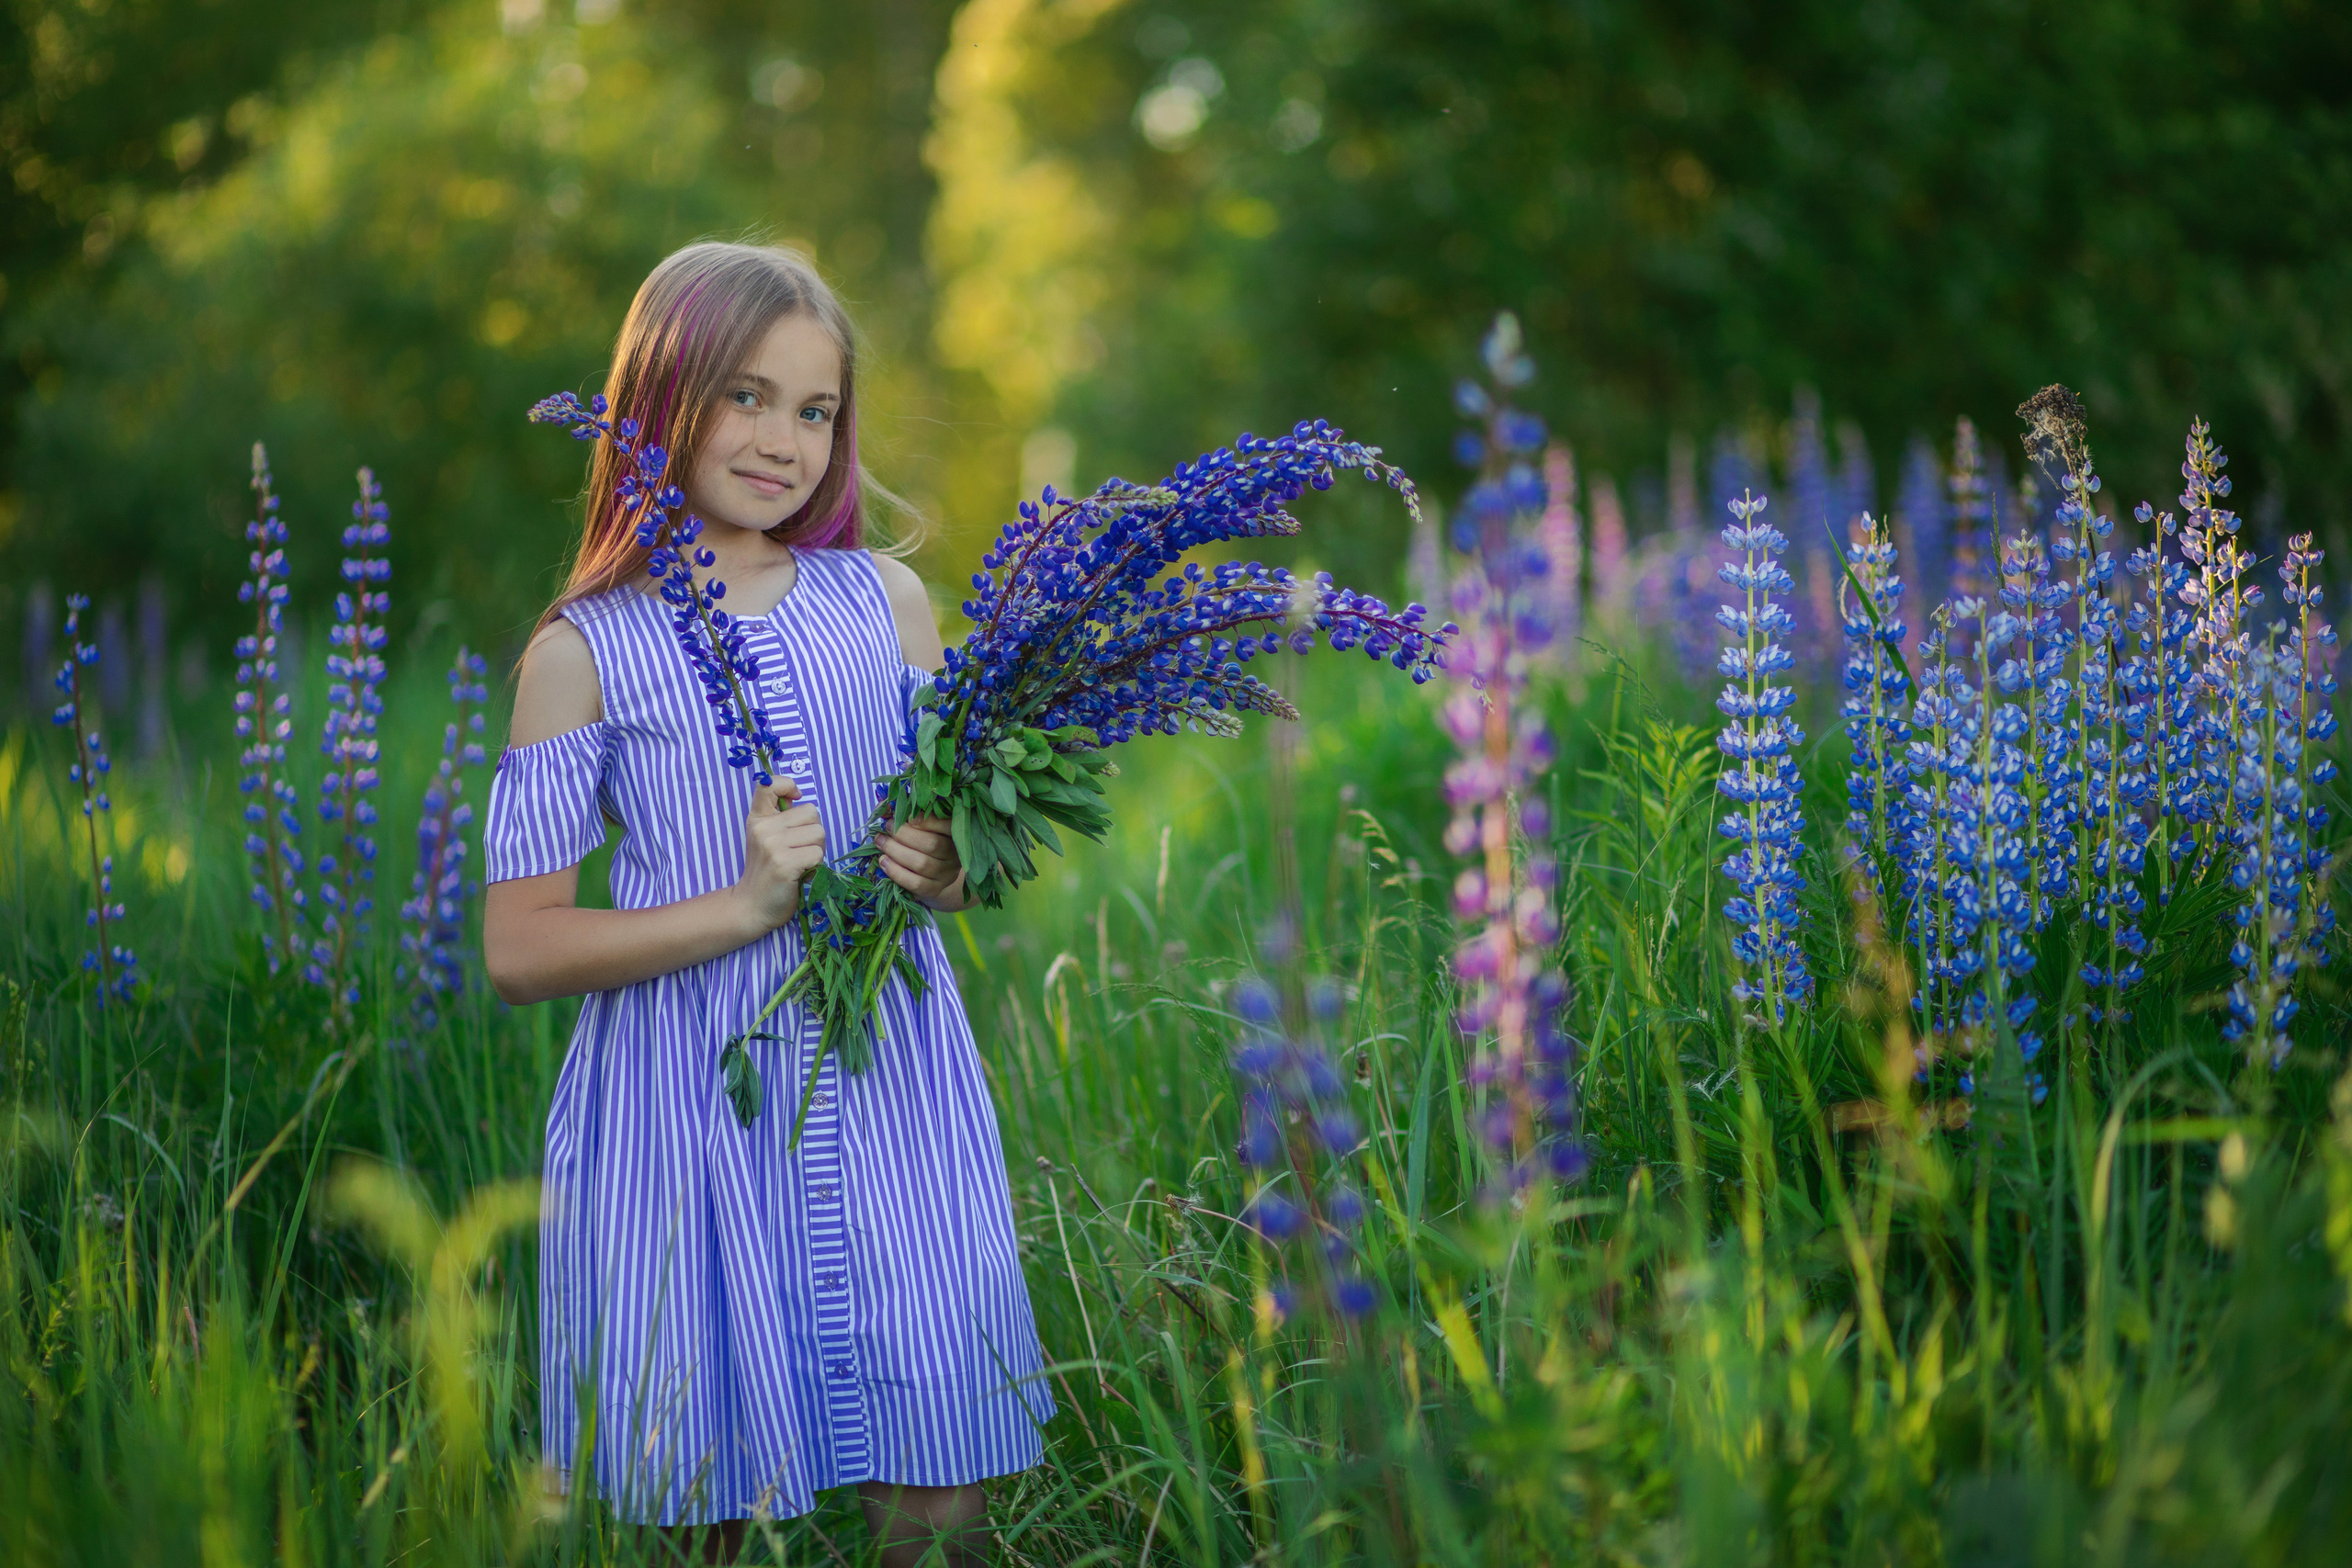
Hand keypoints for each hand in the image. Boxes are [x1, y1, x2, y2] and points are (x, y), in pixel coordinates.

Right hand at [739, 777, 825, 929]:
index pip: (769, 783)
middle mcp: (764, 828)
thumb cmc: (767, 871)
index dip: (787, 785)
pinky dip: (816, 865)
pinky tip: (801, 873)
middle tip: (799, 850)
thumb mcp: (766, 839)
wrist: (752, 906)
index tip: (794, 800)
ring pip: (819, 833)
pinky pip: (818, 854)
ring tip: (800, 862)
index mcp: (758, 818)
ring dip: (817, 849)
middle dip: (813, 832)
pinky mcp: (785, 864)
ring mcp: (773, 846)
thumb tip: (804, 803)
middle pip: (812, 812)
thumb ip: (782, 819)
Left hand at [878, 814, 966, 910]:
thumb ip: (904, 813)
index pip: (947, 825)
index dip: (927, 821)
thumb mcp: (919, 825)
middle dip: (903, 834)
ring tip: (880, 842)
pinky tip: (884, 861)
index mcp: (956, 834)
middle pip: (931, 844)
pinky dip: (896, 872)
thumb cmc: (922, 841)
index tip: (907, 817)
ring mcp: (946, 874)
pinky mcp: (934, 889)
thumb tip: (883, 808)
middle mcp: (955, 855)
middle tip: (887, 827)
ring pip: (921, 863)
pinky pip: (915, 883)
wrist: (932, 873)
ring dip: (895, 851)